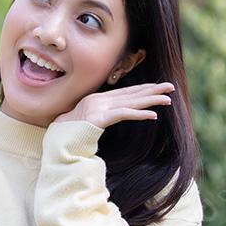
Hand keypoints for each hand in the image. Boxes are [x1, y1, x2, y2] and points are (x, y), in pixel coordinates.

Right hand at [52, 82, 175, 128]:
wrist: (55, 139)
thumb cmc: (68, 133)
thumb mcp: (85, 121)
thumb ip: (98, 116)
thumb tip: (107, 117)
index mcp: (97, 99)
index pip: (125, 92)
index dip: (143, 89)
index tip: (157, 86)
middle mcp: (99, 100)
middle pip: (131, 94)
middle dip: (152, 90)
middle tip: (171, 86)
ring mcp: (99, 108)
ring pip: (131, 102)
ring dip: (151, 100)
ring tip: (168, 99)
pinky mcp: (99, 118)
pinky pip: (123, 115)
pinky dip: (139, 115)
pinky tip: (153, 116)